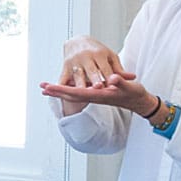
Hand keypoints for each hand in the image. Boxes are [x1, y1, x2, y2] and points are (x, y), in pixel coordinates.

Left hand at [39, 71, 157, 117]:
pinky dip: (69, 90)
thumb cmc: (135, 93)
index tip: (50, 87)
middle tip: (42, 87)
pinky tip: (63, 88)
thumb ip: (121, 82)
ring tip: (47, 88)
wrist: (139, 101)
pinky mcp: (97, 94)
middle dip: (56, 91)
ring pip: (74, 94)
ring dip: (60, 91)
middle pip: (71, 94)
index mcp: (100, 94)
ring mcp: (95, 96)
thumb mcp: (129, 86)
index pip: (77, 91)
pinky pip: (79, 92)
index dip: (63, 89)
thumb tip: (111, 79)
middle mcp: (95, 96)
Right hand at [59, 35, 126, 87]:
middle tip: (98, 87)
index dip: (109, 76)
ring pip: (77, 75)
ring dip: (79, 84)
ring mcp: (74, 62)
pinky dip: (61, 85)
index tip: (114, 85)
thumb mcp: (109, 56)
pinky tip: (62, 93)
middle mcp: (86, 57)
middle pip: (91, 70)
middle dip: (94, 78)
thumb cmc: (96, 51)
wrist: (77, 41)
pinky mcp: (65, 67)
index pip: (105, 68)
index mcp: (99, 54)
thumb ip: (119, 69)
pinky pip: (63, 78)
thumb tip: (132, 77)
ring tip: (83, 93)